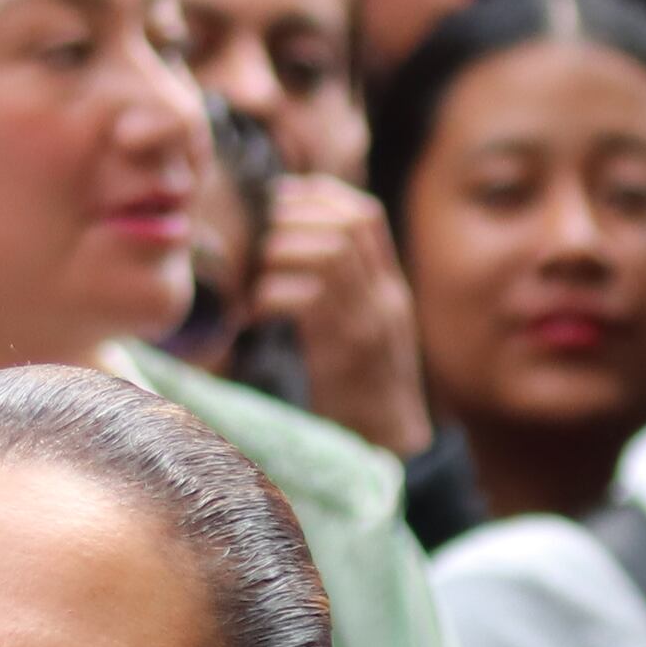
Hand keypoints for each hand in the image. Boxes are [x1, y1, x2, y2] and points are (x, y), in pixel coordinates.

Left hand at [244, 178, 432, 456]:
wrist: (385, 449)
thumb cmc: (359, 394)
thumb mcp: (359, 334)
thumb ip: (341, 294)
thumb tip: (295, 252)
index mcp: (389, 290)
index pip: (366, 216)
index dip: (322, 197)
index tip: (283, 199)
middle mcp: (384, 301)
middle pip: (346, 227)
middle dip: (296, 220)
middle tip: (262, 239)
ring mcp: (368, 325)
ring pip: (329, 255)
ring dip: (283, 255)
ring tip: (258, 278)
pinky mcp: (344, 354)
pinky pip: (309, 301)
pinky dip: (274, 297)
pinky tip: (256, 314)